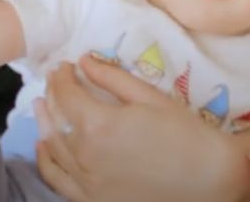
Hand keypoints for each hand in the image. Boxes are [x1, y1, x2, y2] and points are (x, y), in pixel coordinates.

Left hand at [32, 55, 249, 201]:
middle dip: (53, 94)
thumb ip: (112, 78)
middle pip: (57, 119)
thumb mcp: (150, 97)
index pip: (67, 95)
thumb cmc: (185, 134)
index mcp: (98, 125)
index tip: (66, 65)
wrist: (208, 178)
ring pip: (53, 148)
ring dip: (45, 123)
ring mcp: (86, 182)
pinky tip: (44, 146)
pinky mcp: (92, 200)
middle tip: (55, 79)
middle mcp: (84, 155)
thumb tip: (84, 61)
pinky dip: (46, 161)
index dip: (63, 76)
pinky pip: (58, 180)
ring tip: (42, 106)